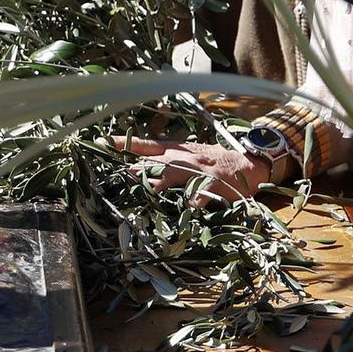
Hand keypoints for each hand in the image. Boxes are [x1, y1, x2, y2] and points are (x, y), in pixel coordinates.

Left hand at [115, 136, 270, 203]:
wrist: (250, 164)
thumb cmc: (215, 164)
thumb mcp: (189, 157)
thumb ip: (165, 162)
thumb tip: (134, 168)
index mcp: (177, 150)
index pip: (146, 145)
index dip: (125, 144)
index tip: (102, 143)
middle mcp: (186, 158)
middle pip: (158, 160)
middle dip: (140, 167)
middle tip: (123, 173)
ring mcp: (201, 171)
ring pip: (178, 173)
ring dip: (163, 180)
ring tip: (151, 188)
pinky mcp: (216, 184)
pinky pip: (204, 194)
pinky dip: (197, 201)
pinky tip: (191, 208)